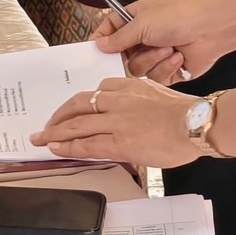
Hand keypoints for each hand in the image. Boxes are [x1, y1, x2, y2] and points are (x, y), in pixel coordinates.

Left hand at [31, 77, 199, 166]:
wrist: (194, 123)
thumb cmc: (185, 113)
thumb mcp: (158, 93)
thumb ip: (140, 99)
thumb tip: (133, 113)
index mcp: (128, 86)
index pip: (97, 91)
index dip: (81, 102)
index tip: (74, 109)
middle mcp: (117, 100)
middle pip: (78, 104)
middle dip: (59, 115)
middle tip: (47, 124)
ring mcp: (115, 121)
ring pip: (76, 125)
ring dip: (55, 132)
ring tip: (41, 138)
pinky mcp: (118, 142)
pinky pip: (86, 145)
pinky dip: (68, 147)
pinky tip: (57, 149)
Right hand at [94, 0, 231, 83]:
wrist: (210, 31)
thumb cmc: (178, 17)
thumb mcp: (142, 22)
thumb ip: (119, 37)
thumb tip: (100, 45)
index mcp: (135, 18)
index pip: (110, 30)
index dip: (101, 41)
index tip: (94, 52)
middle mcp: (142, 38)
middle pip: (121, 56)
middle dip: (132, 54)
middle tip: (140, 51)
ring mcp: (154, 55)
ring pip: (137, 70)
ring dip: (152, 60)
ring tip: (168, 48)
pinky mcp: (166, 72)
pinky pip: (153, 79)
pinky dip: (165, 68)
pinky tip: (177, 57)